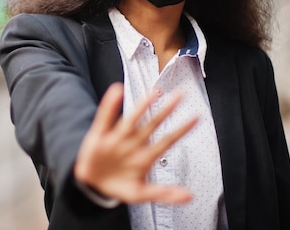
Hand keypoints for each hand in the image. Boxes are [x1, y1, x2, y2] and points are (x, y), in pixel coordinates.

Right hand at [74, 82, 197, 204]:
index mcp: (145, 156)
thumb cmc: (119, 186)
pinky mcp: (99, 135)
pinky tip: (116, 91)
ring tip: (154, 92)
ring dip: (143, 105)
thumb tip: (190, 197)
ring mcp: (117, 138)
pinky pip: (105, 118)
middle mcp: (134, 143)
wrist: (92, 185)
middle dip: (166, 110)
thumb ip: (163, 194)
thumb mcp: (140, 194)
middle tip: (181, 94)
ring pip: (132, 119)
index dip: (181, 130)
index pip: (167, 141)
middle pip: (153, 124)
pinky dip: (110, 105)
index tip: (197, 118)